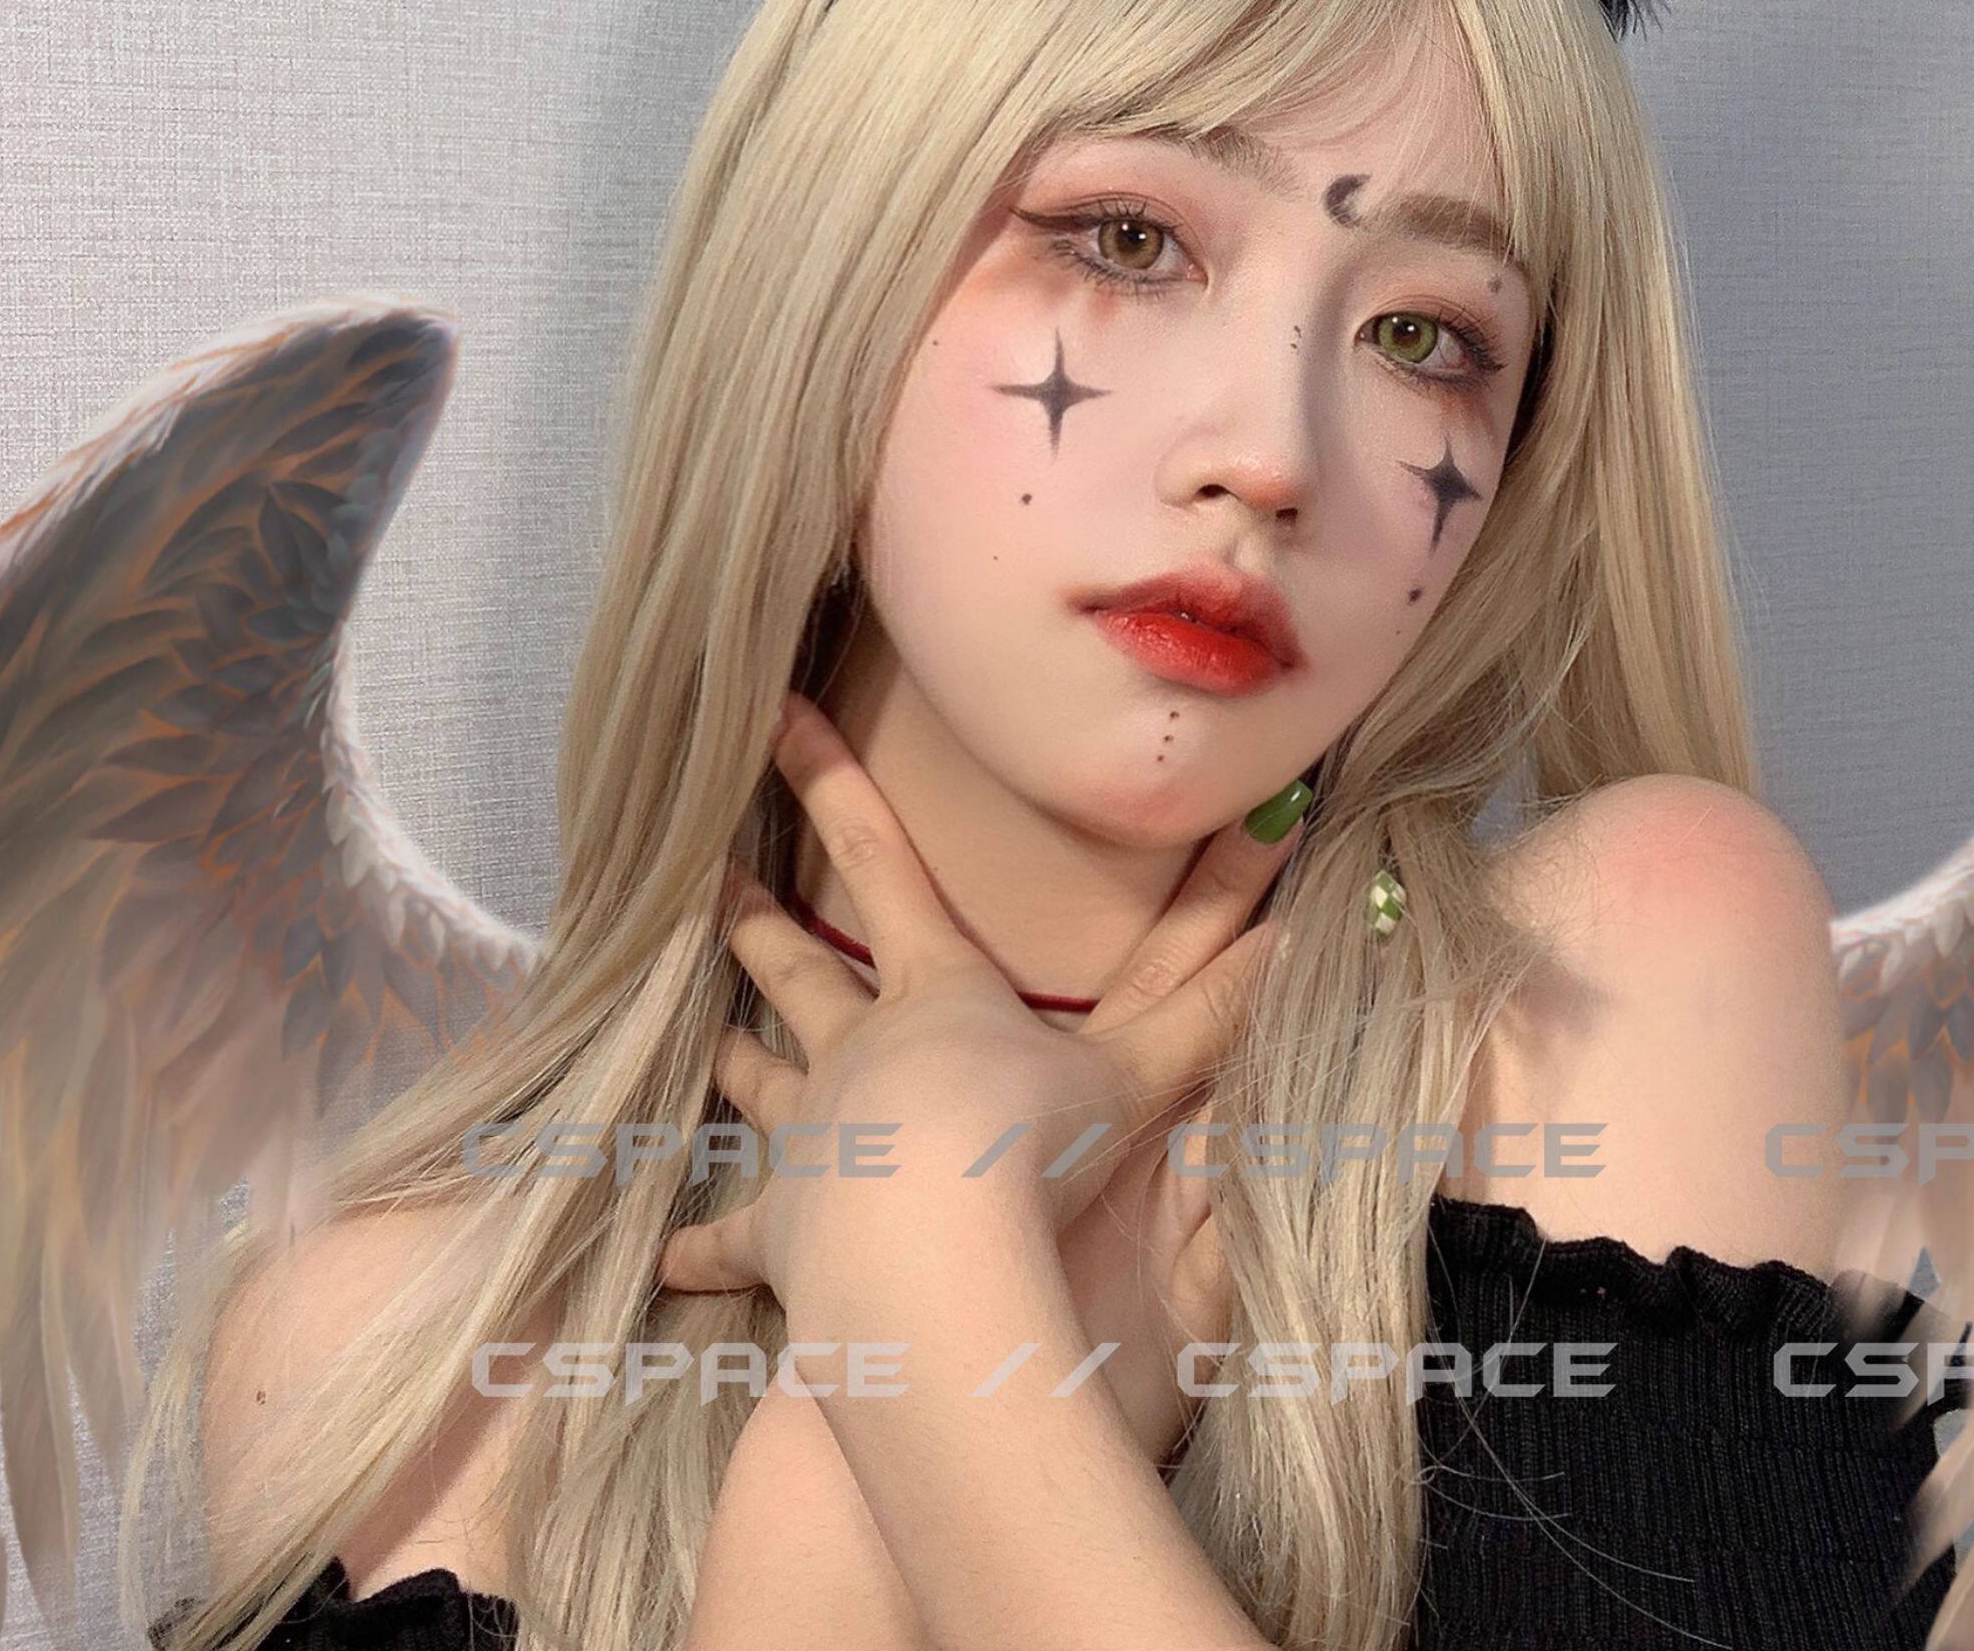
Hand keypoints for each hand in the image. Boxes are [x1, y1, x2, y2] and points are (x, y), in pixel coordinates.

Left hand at [656, 692, 1299, 1406]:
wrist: (934, 1258)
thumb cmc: (1031, 1150)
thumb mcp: (1134, 1077)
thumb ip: (1214, 1011)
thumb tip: (1304, 934)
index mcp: (937, 994)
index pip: (880, 859)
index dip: (829, 779)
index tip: (770, 712)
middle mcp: (859, 1049)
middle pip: (795, 964)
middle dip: (754, 915)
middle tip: (705, 874)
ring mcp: (814, 1136)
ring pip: (761, 1079)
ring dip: (735, 1060)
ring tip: (706, 1044)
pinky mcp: (787, 1230)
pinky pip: (738, 1237)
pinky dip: (707, 1249)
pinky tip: (668, 1262)